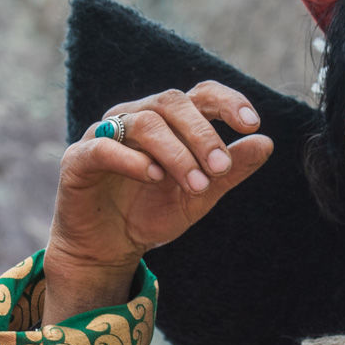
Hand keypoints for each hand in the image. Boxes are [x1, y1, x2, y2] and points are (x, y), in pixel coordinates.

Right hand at [43, 82, 272, 321]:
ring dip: (175, 152)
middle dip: (202, 133)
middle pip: (171, 103)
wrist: (106, 250)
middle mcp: (135, 117)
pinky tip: (154, 176)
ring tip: (195, 184)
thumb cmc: (150, 215)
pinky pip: (104, 147)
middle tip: (220, 167)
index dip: (226, 101)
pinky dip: (132, 159)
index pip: (199, 94)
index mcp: (168, 121)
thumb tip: (265, 142)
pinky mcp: (78, 159)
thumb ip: (229, 170)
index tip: (251, 124)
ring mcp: (105, 134)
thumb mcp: (198, 197)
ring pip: (143, 122)